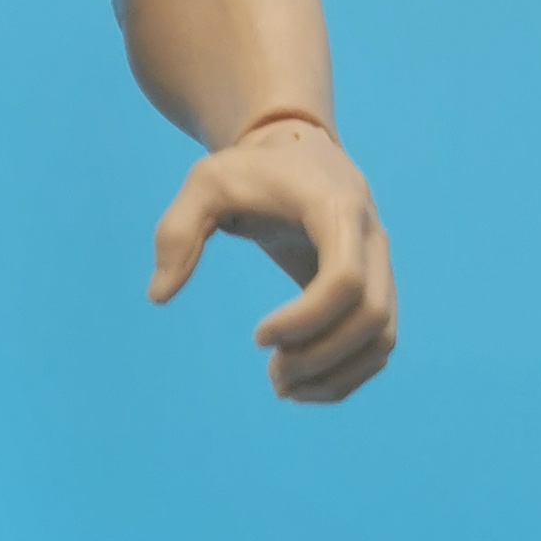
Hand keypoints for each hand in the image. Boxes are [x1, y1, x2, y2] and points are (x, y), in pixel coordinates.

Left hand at [148, 118, 396, 403]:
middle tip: (272, 374)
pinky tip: (302, 385)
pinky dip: (348, 374)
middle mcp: (372, 238)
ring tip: (282, 387)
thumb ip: (177, 233)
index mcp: (336, 208)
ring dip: (337, 375)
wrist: (297, 153)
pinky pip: (379, 342)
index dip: (304, 320)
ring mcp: (381, 265)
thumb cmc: (249, 170)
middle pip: (370, 316)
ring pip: (381, 336)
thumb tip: (159, 296)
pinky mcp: (377, 287)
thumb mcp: (204, 183)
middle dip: (320, 357)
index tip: (257, 337)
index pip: (344, 278)